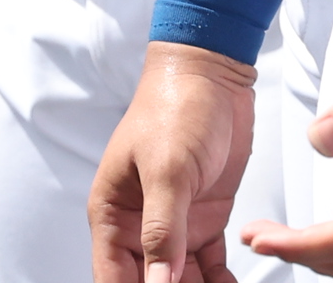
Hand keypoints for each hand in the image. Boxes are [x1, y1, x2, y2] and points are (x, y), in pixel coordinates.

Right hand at [88, 41, 256, 282]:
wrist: (212, 71)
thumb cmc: (175, 105)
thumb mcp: (168, 169)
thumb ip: (163, 231)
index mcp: (113, 214)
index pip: (113, 278)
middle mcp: (139, 224)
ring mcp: (173, 223)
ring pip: (179, 280)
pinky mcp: (202, 217)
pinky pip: (207, 264)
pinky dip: (219, 281)